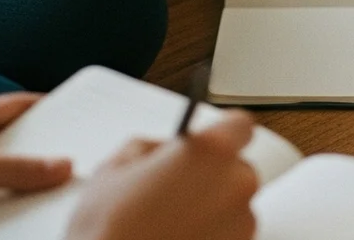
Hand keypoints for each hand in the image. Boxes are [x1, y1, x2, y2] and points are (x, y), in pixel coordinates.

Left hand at [0, 93, 71, 214]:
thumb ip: (12, 169)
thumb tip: (61, 166)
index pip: (16, 105)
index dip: (47, 109)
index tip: (76, 118)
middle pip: (10, 141)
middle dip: (37, 152)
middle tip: (69, 165)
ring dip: (15, 183)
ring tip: (43, 198)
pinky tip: (7, 217)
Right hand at [66, 111, 259, 239]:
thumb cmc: (110, 233)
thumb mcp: (113, 170)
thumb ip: (148, 147)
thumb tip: (162, 150)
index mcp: (210, 152)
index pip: (239, 125)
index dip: (220, 134)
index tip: (207, 143)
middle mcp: (235, 184)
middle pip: (235, 167)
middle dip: (209, 175)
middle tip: (174, 190)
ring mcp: (243, 222)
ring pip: (233, 203)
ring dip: (211, 208)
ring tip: (170, 223)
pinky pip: (230, 233)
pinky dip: (212, 234)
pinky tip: (179, 238)